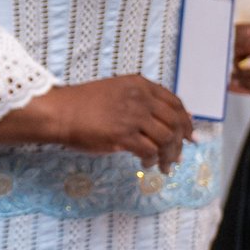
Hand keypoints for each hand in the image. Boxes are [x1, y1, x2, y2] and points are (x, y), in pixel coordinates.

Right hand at [41, 75, 195, 170]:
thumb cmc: (84, 103)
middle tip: (176, 156)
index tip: (189, 135)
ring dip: (168, 155)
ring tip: (163, 165)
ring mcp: (133, 116)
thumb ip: (141, 101)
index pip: (175, 103)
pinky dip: (152, 160)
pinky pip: (150, 151)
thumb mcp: (117, 91)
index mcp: (140, 85)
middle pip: (175, 122)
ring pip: (166, 139)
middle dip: (181, 142)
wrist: (60, 112)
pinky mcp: (123, 135)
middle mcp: (140, 98)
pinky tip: (146, 164)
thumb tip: (165, 119)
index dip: (186, 121)